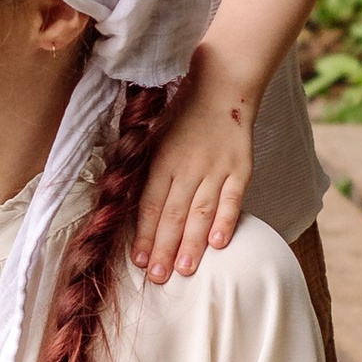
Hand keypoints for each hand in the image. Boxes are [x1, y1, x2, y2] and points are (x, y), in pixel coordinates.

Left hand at [131, 60, 254, 281]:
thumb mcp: (153, 134)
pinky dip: (226, 221)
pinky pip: (233, 198)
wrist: (223, 83)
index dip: (144, 234)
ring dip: (191, 243)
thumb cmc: (182, 112)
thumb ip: (142, 166)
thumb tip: (120, 198)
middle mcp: (187, 166)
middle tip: (158, 278)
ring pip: (201, 211)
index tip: (138, 261)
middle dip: (164, 248)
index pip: (150, 203)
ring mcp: (216, 167)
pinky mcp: (241, 167)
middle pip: (173, 214)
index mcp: (161, 159)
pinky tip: (219, 244)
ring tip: (184, 270)